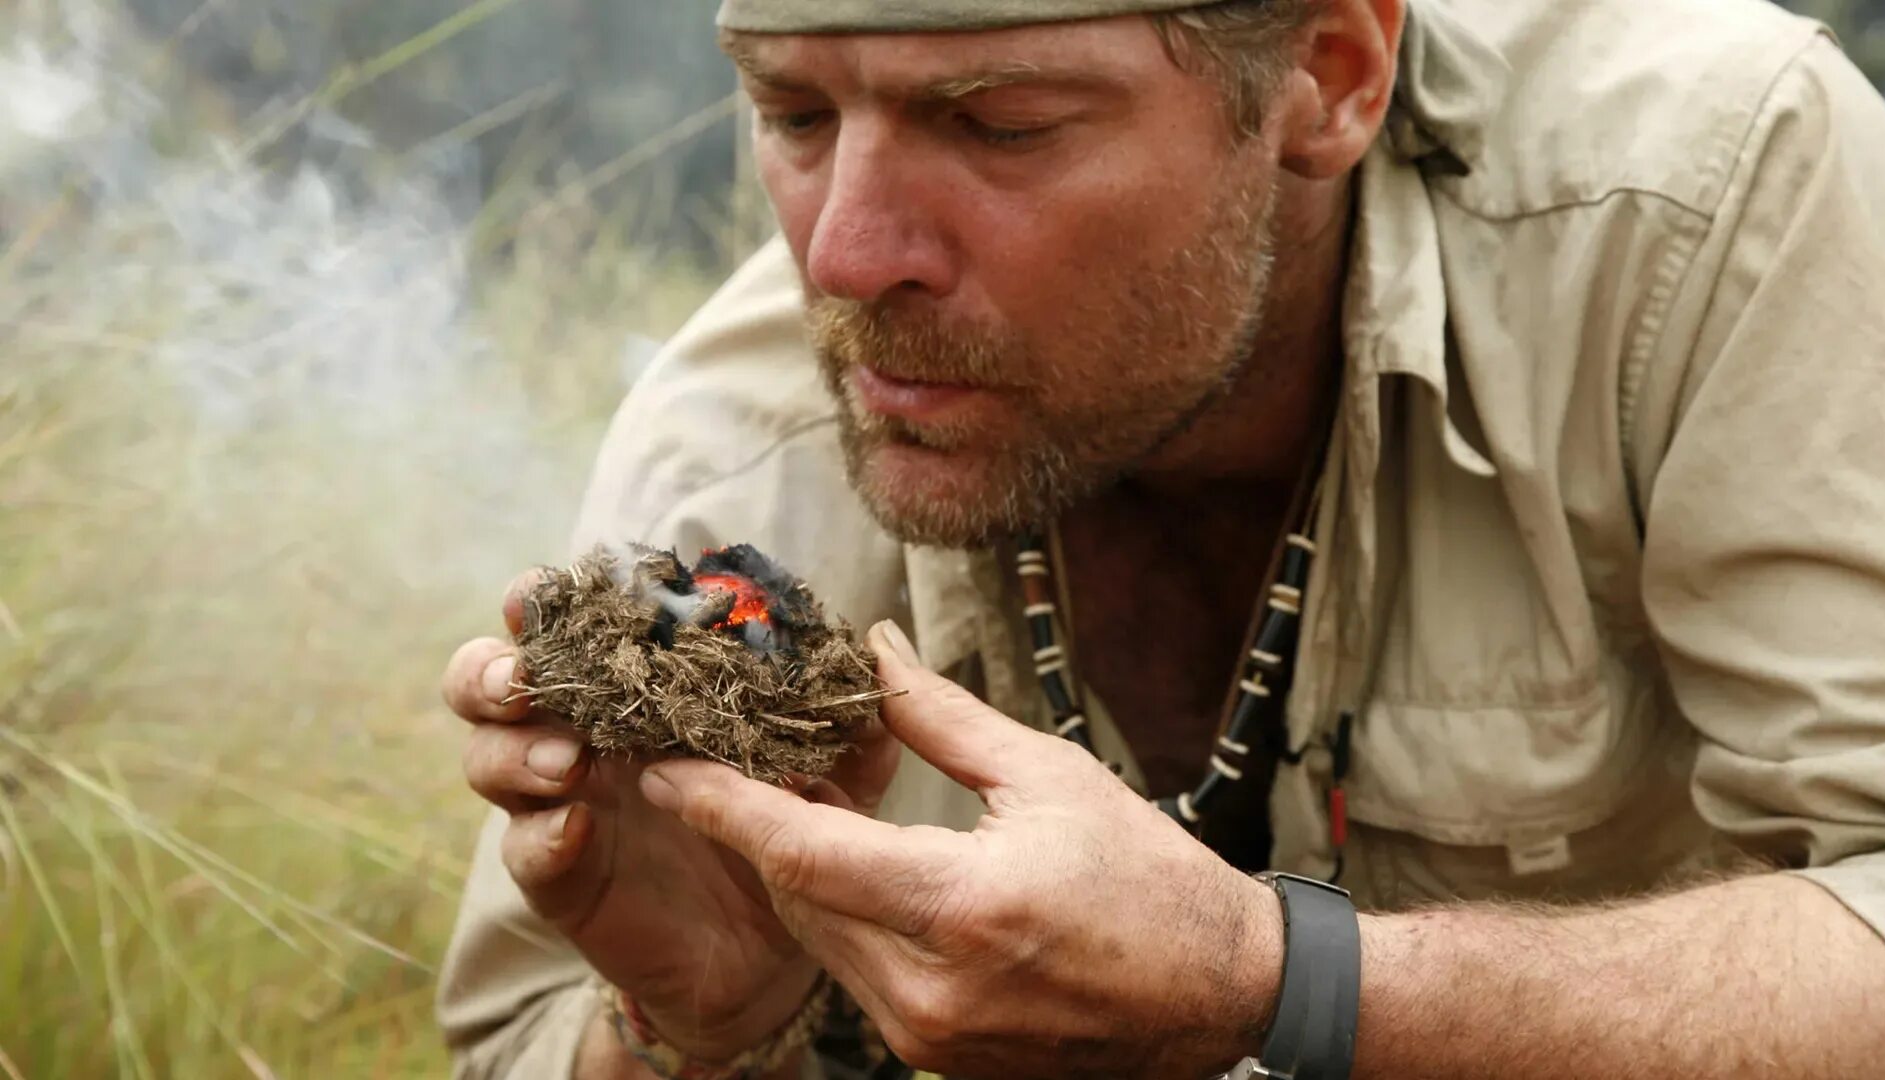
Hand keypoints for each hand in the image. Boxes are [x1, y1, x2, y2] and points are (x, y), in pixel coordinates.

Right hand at [441, 571, 901, 1058]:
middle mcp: (580, 734)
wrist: (770, 949)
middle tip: (525, 678)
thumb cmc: (785, 828)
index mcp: (632, 688)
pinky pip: (525, 851)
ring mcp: (562, 805)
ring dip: (518, 750)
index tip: (546, 590)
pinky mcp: (562, 878)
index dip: (544, 602)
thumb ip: (849, 716)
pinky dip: (540, 834)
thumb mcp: (832, 773)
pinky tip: (574, 827)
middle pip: (486, 682)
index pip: (566, 627)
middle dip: (492, 669)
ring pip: (489, 759)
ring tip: (570, 761)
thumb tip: (877, 646)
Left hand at [638, 622, 1284, 1078]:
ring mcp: (930, 1038)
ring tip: (792, 798)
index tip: (662, 766)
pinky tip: (853, 866)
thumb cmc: (1148, 880)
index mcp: (961, 907)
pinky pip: (858, 977)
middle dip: (755, 828)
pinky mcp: (938, 1059)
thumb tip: (873, 650)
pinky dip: (843, 917)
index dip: (722, 806)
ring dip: (798, 873)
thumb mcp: (1049, 777)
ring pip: (821, 940)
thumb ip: (942, 719)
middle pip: (796, 898)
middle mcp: (930, 989)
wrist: (1218, 996)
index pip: (802, 854)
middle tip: (729, 758)